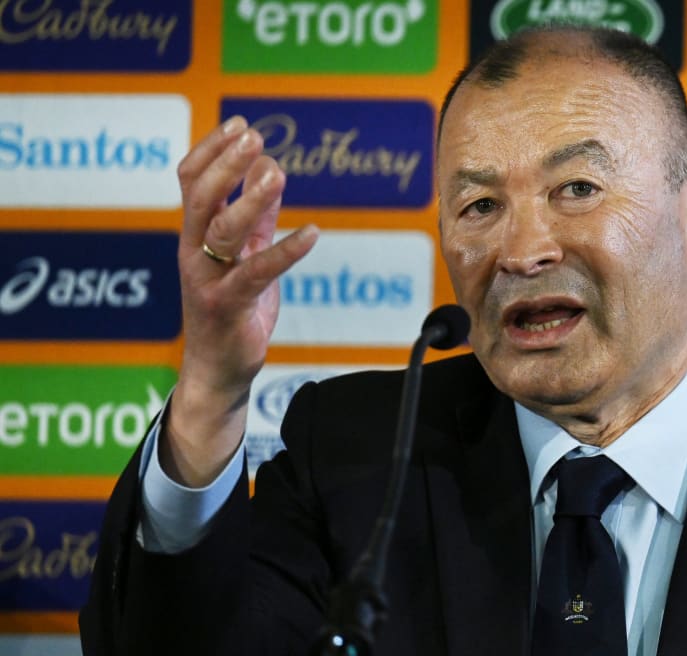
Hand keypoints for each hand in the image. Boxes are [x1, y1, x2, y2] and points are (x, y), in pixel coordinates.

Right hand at [162, 116, 318, 486]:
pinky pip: (257, 273)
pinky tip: (312, 233)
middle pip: (200, 197)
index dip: (211, 150)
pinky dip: (286, 251)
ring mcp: (208, 279)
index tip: (239, 124)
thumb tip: (268, 170)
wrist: (218, 369)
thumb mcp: (245, 255)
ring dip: (250, 199)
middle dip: (226, 164)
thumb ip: (255, 217)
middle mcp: (193, 252)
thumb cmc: (232, 308)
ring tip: (277, 173)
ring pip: (222, 230)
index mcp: (194, 234)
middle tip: (253, 138)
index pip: (190, 181)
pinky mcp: (229, 306)